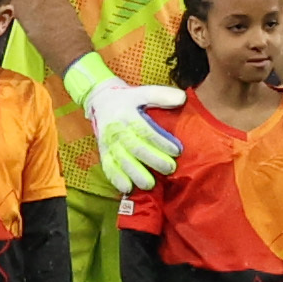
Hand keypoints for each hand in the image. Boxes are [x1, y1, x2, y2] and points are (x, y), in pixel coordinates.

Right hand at [62, 56, 181, 196]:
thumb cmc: (128, 99)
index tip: (177, 151)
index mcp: (127, 114)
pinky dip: (116, 179)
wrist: (101, 101)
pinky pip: (108, 167)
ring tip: (150, 184)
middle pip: (135, 148)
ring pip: (121, 161)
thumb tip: (182, 99)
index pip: (145, 130)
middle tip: (170, 169)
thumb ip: (161, 95)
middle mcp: (117, 130)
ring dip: (135, 174)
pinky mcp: (103, 152)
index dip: (161, 141)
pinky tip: (127, 189)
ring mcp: (109, 143)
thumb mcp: (143, 92)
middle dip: (153, 160)